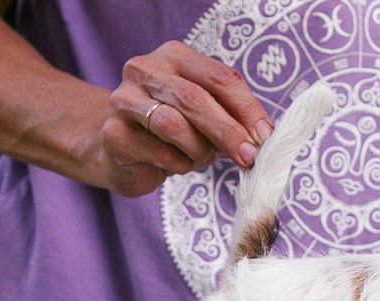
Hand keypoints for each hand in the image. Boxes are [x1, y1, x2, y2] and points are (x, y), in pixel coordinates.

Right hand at [96, 41, 272, 196]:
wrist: (120, 149)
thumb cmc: (173, 130)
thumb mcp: (205, 113)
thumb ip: (231, 114)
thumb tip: (262, 135)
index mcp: (175, 57)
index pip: (220, 76)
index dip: (247, 108)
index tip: (265, 136)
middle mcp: (145, 70)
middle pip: (195, 98)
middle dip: (228, 131)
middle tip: (248, 156)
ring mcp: (124, 100)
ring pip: (174, 125)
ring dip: (200, 150)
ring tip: (204, 159)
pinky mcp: (114, 133)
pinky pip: (159, 153)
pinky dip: (180, 165)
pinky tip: (179, 164)